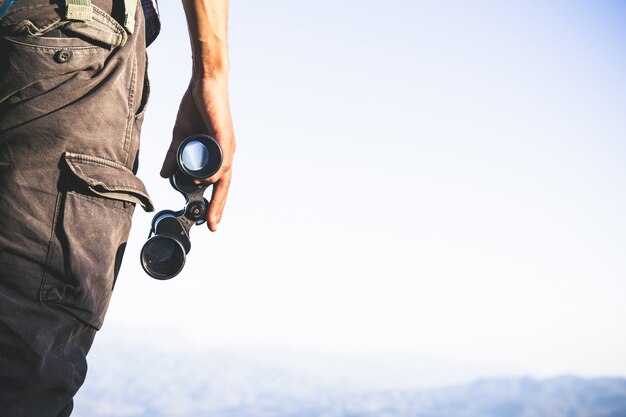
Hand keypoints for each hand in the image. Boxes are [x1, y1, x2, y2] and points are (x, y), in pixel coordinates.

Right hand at [160, 76, 235, 231]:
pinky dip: (215, 170)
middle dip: (218, 206)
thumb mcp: (181, 136)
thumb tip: (165, 174)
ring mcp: (226, 145)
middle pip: (224, 185)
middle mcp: (225, 153)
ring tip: (203, 205)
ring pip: (223, 175)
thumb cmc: (195, 108)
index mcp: (216, 155)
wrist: (203, 83)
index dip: (213, 203)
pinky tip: (206, 180)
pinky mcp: (224, 134)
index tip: (207, 221)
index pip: (217, 184)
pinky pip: (222, 157)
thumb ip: (173, 155)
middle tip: (212, 225)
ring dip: (214, 191)